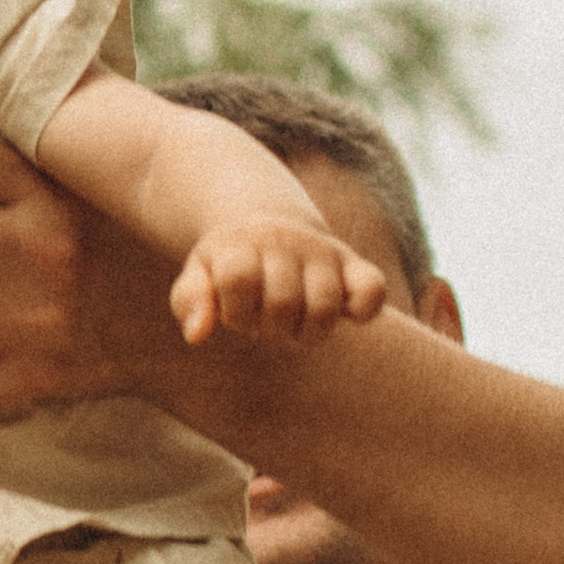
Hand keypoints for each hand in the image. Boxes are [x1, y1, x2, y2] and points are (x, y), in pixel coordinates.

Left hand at [169, 218, 389, 346]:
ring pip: (324, 305)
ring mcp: (322, 252)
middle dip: (269, 326)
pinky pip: (373, 289)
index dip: (235, 311)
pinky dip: (362, 311)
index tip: (234, 312)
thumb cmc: (228, 264)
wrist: (267, 228)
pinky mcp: (353, 265)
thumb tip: (197, 335)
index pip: (239, 280)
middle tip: (265, 320)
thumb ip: (190, 301)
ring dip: (306, 332)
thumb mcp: (198, 275)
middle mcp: (284, 242)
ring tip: (294, 324)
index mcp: (242, 243)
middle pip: (282, 301)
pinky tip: (342, 313)